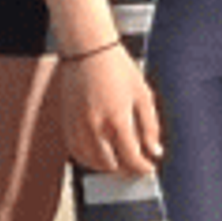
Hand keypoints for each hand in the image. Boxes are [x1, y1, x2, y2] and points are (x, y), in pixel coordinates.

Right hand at [56, 46, 160, 178]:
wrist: (89, 51)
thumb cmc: (118, 68)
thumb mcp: (143, 95)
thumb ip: (150, 126)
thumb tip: (155, 150)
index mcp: (117, 120)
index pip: (131, 158)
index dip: (142, 167)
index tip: (149, 167)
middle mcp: (94, 127)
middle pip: (110, 165)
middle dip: (125, 169)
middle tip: (136, 166)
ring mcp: (77, 126)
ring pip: (90, 161)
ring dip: (106, 167)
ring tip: (120, 162)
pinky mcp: (66, 122)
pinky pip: (75, 151)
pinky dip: (87, 158)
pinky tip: (98, 155)